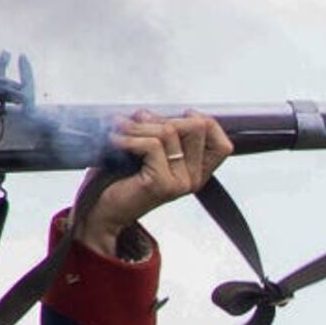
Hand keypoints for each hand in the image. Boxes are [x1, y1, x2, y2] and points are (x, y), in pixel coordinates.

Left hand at [76, 111, 233, 257]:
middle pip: (197, 127)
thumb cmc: (120, 179)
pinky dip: (129, 138)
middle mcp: (194, 179)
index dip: (203, 122)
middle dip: (163, 117)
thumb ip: (165, 136)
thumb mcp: (150, 153)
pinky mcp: (162, 184)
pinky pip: (152, 144)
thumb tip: (159, 112)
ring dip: (139, 125)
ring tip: (120, 128)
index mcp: (197, 173)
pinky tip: (115, 140)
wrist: (102, 212)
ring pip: (170, 132)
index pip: (222, 145)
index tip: (176, 117)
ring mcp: (181, 183)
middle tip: (136, 122)